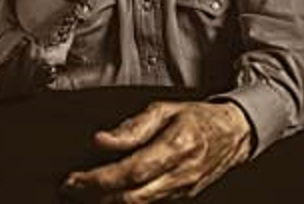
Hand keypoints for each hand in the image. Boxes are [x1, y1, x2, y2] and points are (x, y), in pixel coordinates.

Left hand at [64, 101, 251, 202]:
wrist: (232, 134)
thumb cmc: (198, 118)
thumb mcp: (165, 110)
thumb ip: (133, 127)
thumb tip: (102, 140)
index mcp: (176, 146)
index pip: (132, 171)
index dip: (100, 179)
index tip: (75, 179)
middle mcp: (180, 174)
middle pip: (132, 196)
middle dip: (97, 195)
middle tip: (71, 187)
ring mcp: (182, 190)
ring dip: (108, 201)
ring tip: (85, 190)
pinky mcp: (181, 198)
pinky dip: (126, 201)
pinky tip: (111, 194)